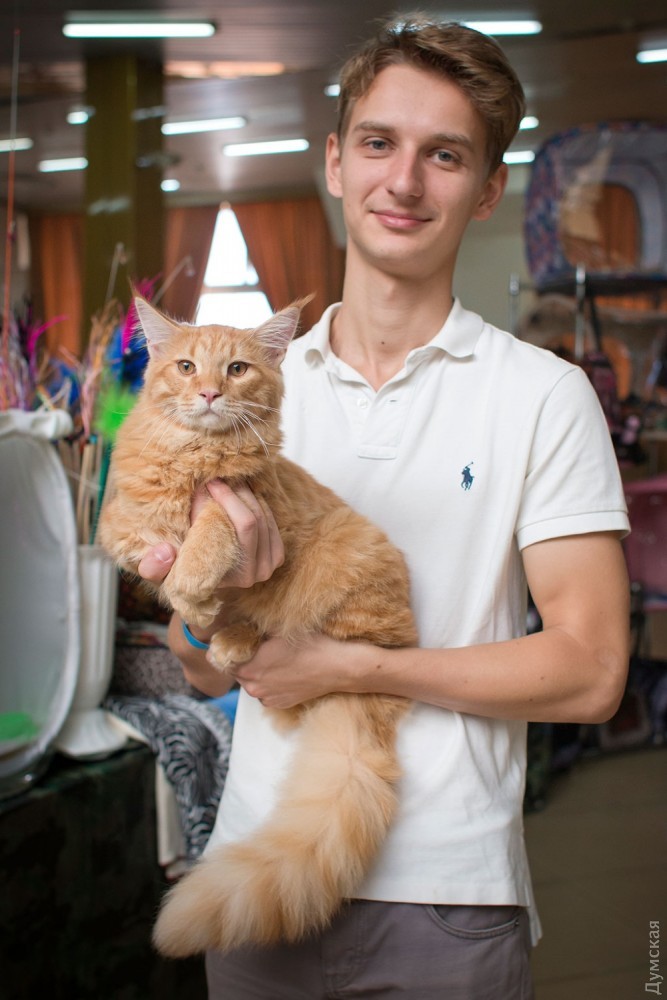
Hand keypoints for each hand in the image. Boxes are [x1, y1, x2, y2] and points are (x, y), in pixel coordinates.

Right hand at [137, 479, 284, 588]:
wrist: (200, 583)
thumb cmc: (179, 572)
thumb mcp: (159, 572)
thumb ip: (152, 566)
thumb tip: (164, 551)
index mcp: (237, 576)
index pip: (244, 526)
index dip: (227, 498)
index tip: (208, 483)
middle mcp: (259, 572)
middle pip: (257, 517)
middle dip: (235, 492)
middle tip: (215, 478)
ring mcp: (272, 564)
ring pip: (265, 515)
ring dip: (245, 494)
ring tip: (224, 482)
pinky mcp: (277, 555)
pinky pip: (271, 519)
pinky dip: (256, 503)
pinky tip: (238, 495)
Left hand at [231, 633, 364, 708]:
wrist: (336, 667)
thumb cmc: (310, 646)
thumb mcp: (279, 630)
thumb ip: (255, 630)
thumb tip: (241, 624)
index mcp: (250, 668)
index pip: (225, 661)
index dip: (228, 650)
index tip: (234, 641)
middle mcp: (254, 687)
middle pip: (238, 672)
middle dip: (244, 661)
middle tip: (255, 647)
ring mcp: (267, 698)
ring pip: (252, 683)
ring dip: (257, 672)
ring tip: (273, 659)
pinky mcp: (280, 704)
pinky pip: (266, 692)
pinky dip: (270, 683)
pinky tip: (283, 671)